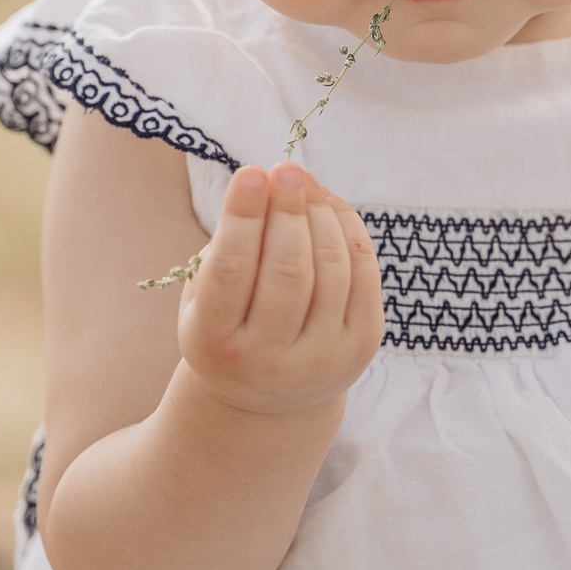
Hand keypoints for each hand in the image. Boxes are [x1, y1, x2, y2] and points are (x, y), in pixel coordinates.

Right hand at [178, 163, 384, 415]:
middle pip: (288, 270)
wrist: (268, 398)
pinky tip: (330, 206)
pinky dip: (349, 230)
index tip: (251, 172)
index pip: (231, 271)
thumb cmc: (228, 328)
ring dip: (320, 214)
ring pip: (332, 269)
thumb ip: (227, 246)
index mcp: (216, 346)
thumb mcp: (205, 297)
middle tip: (286, 171)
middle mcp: (270, 360)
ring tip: (304, 184)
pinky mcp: (362, 347)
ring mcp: (322, 358)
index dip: (242, 217)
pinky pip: (364, 274)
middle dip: (288, 211)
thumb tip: (269, 182)